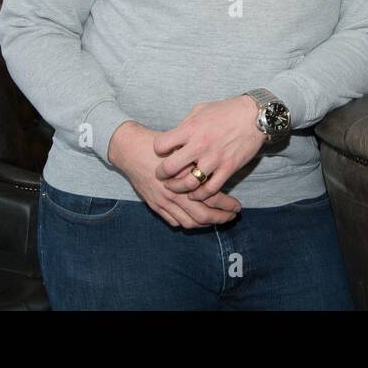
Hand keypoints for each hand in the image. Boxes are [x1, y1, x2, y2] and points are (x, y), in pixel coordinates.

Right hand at [108, 121, 241, 228]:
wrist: (130, 149)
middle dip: (220, 218)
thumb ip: (199, 159)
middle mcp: (174, 193)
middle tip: (232, 217)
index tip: (238, 206)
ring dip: (205, 224)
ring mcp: (163, 202)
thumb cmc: (158, 144)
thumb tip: (221, 165)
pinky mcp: (155, 205)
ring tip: (217, 220)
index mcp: (184, 177)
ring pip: (189, 222)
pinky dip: (188, 223)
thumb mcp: (182, 145)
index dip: (227, 204)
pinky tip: (196, 219)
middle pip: (202, 215)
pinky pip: (174, 222)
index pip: (212, 197)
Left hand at [154, 95, 265, 200]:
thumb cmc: (226, 110)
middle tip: (162, 176)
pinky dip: (200, 195)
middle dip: (162, 174)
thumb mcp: (200, 110)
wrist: (255, 116)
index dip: (158, 150)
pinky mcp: (228, 168)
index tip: (162, 152)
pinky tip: (196, 193)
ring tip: (177, 187)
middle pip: (170, 168)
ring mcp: (214, 159)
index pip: (161, 145)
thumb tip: (173, 138)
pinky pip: (210, 189)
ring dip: (179, 188)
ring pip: (189, 183)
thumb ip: (185, 125)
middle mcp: (199, 145)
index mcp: (190, 128)